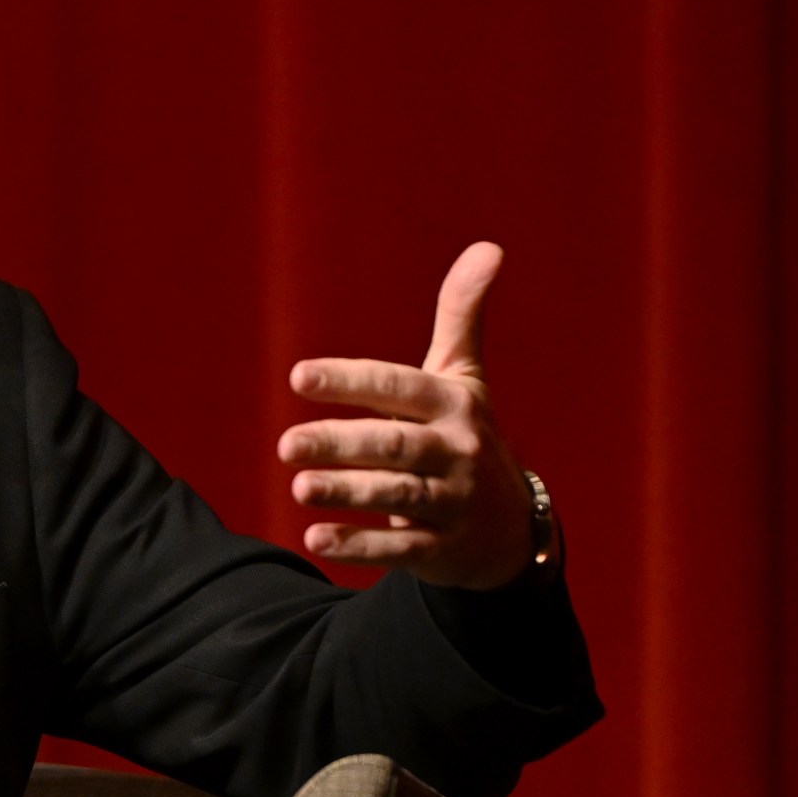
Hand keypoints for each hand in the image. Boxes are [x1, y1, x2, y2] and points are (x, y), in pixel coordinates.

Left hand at [277, 241, 536, 590]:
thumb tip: (488, 247)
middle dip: (341, 444)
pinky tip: (314, 538)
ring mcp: (453, 503)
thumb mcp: (465, 378)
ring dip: (348, 492)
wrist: (511, 527)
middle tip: (285, 445)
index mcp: (454, 405)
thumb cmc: (468, 436)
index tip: (298, 376)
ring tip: (298, 487)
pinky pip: (400, 549)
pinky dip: (358, 545)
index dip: (351, 381)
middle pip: (395, 445)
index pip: (399, 387)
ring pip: (397, 496)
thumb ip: (461, 316)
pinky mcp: (443, 549)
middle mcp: (456, 452)